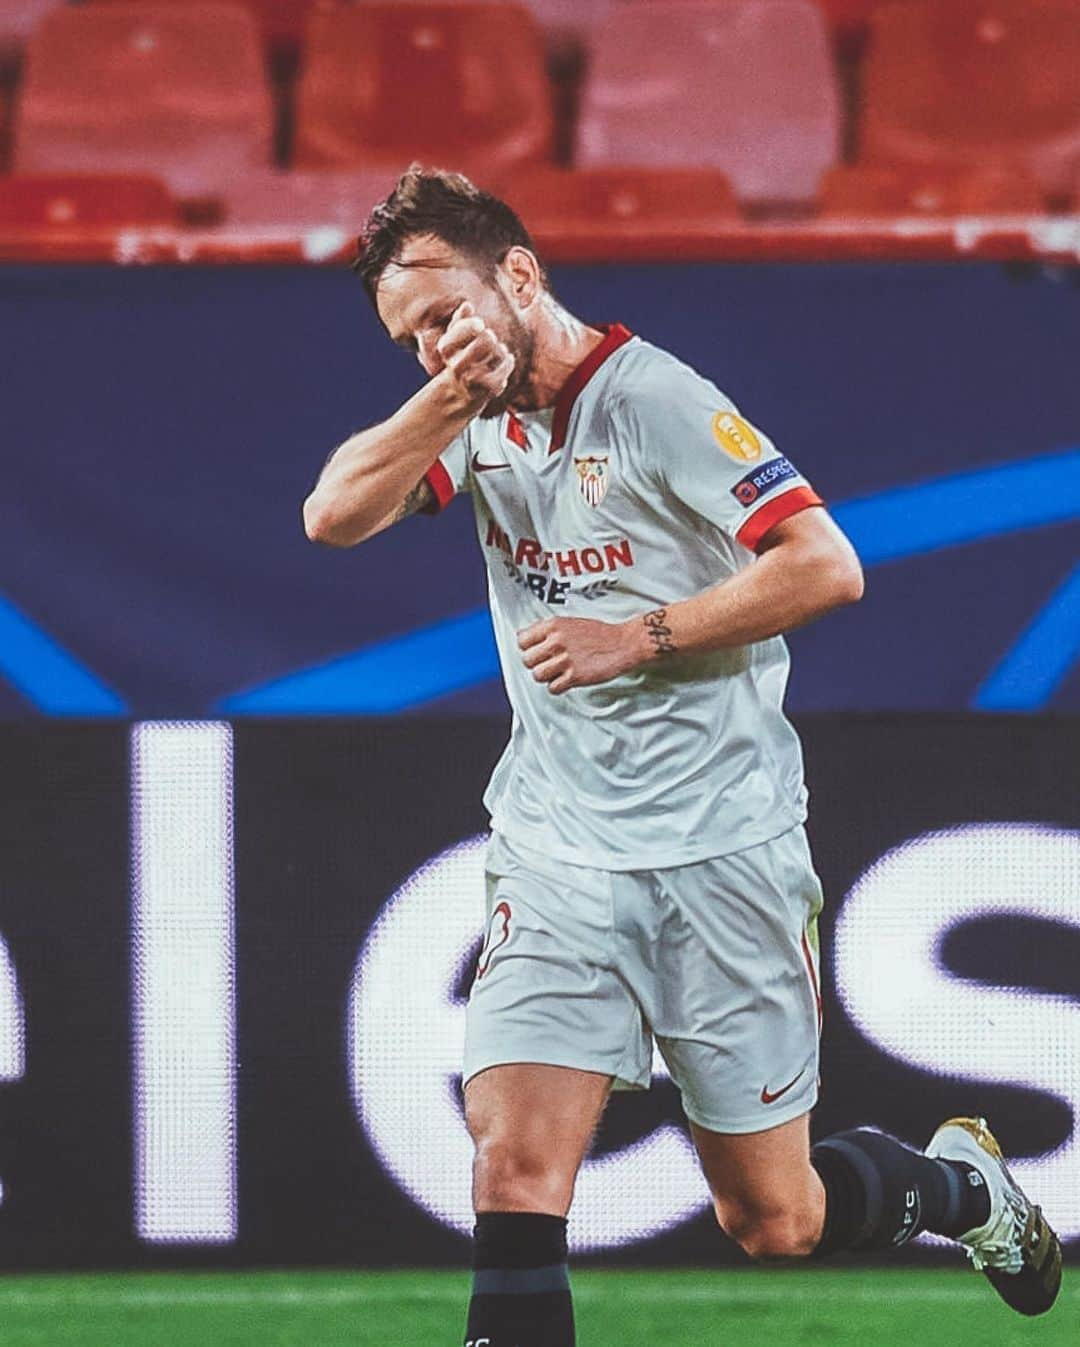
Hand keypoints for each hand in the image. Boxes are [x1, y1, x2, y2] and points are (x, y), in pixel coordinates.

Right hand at [437, 301, 514, 407]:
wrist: (460, 394)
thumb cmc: (459, 360)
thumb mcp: (454, 339)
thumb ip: (459, 321)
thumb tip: (467, 306)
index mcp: (446, 349)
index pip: (461, 329)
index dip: (471, 325)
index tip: (479, 325)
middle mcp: (457, 365)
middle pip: (486, 339)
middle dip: (490, 336)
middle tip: (488, 339)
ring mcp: (474, 378)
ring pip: (498, 351)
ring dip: (499, 350)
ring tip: (493, 355)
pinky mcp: (489, 388)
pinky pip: (507, 365)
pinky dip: (508, 361)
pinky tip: (505, 361)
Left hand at [517, 616, 640, 694]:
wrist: (623, 644)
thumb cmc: (599, 634)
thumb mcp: (570, 622)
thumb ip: (548, 630)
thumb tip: (525, 637)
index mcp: (554, 625)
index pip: (522, 640)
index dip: (527, 648)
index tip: (534, 651)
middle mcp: (557, 641)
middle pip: (527, 660)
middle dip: (536, 664)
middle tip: (547, 663)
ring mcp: (565, 659)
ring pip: (537, 675)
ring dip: (546, 677)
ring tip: (556, 673)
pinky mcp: (575, 676)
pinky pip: (552, 688)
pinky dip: (558, 687)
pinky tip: (566, 680)